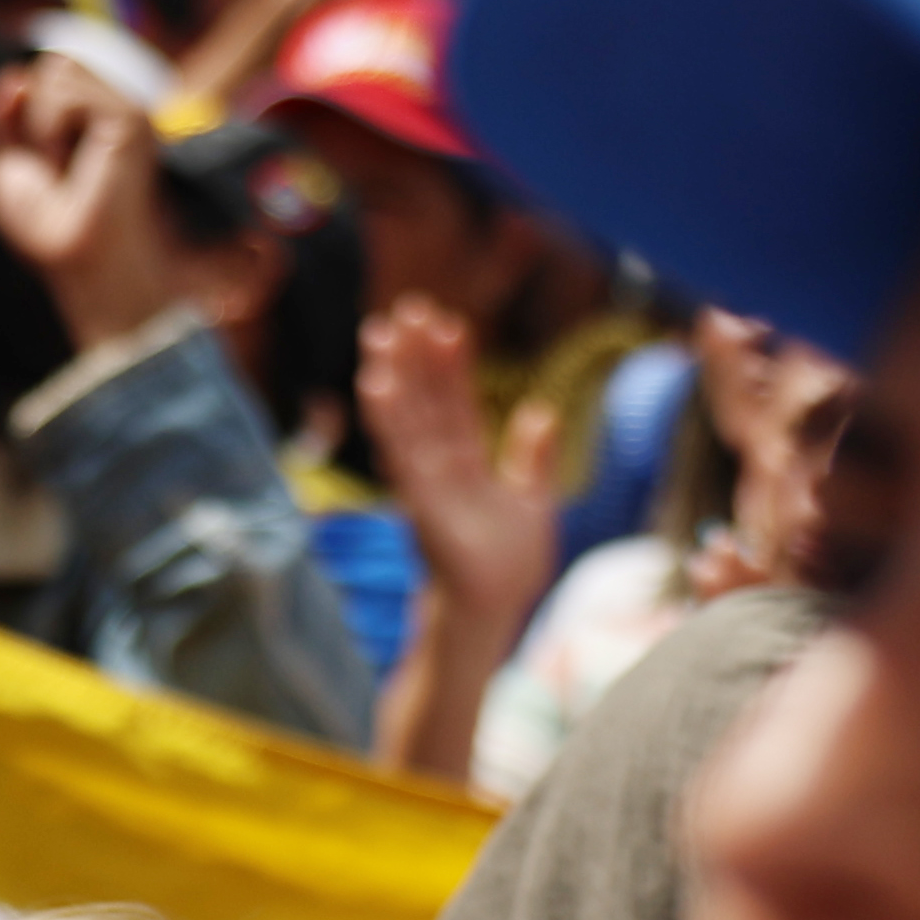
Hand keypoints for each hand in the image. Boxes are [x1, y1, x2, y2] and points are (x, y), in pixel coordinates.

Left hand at [0, 53, 183, 356]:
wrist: (75, 256)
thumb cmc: (50, 225)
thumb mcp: (8, 163)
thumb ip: (2, 117)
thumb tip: (14, 76)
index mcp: (92, 113)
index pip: (48, 71)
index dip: (22, 102)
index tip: (34, 156)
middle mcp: (114, 105)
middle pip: (54, 63)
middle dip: (33, 114)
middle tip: (52, 164)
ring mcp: (126, 107)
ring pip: (58, 69)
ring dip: (41, 124)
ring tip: (63, 166)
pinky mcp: (131, 116)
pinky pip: (67, 90)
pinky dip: (51, 128)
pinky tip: (71, 164)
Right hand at [357, 299, 562, 630]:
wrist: (494, 612)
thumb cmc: (508, 565)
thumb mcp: (532, 501)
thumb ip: (532, 457)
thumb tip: (542, 412)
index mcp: (465, 461)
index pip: (456, 400)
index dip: (451, 363)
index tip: (449, 323)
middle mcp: (439, 465)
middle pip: (424, 399)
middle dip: (414, 356)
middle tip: (405, 307)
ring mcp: (426, 481)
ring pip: (406, 418)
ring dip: (393, 374)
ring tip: (380, 332)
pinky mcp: (420, 501)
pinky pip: (402, 451)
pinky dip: (389, 417)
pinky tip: (377, 383)